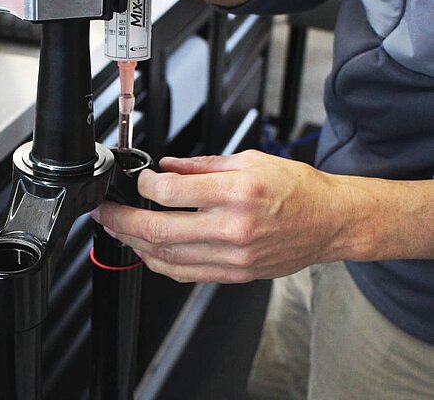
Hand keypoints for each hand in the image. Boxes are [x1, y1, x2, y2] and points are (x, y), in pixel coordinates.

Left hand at [91, 150, 349, 283]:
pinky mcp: (233, 273)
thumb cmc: (297, 189)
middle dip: (120, 220)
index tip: (140, 181)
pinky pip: (184, 273)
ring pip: (165, 257)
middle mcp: (233, 228)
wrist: (329, 221)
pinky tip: (146, 249)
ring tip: (119, 229)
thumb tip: (167, 167)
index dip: (144, 186)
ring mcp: (232, 256)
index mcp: (237, 192)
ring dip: (134, 243)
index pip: (171, 193)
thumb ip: (202, 165)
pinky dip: (158, 262)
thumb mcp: (250, 161)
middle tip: (105, 211)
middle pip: (158, 230)